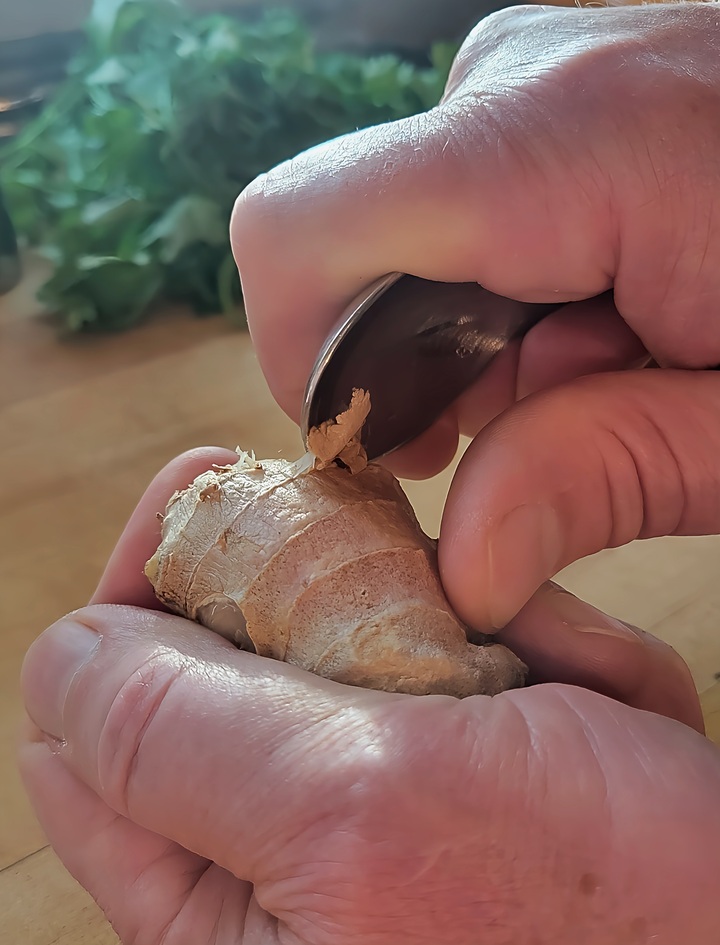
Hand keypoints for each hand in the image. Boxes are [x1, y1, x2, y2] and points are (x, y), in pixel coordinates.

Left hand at [19, 451, 719, 944]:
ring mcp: (387, 803)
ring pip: (366, 632)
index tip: (207, 486)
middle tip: (438, 603)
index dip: (145, 580)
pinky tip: (600, 711)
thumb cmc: (596, 924)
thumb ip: (176, 738)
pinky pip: (464, 646)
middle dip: (343, 598)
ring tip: (558, 699)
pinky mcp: (470, 762)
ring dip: (467, 629)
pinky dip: (537, 648)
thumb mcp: (357, 817)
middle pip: (243, 654)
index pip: (101, 716)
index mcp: (212, 903)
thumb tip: (60, 657)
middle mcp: (285, 860)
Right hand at [231, 1, 719, 633]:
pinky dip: (518, 291)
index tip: (387, 453)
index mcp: (570, 144)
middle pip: (353, 249)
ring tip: (618, 362)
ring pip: (411, 235)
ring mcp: (544, 69)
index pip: (301, 234)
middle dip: (423, 367)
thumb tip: (463, 564)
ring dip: (485, 337)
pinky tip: (618, 314)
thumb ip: (601, 479)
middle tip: (556, 422)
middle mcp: (529, 76)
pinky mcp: (564, 84)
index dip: (303, 362)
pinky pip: (469, 207)